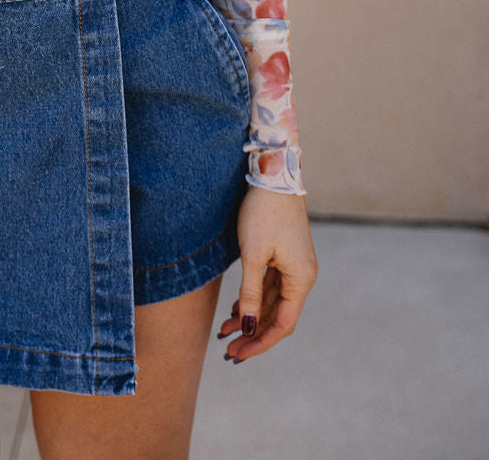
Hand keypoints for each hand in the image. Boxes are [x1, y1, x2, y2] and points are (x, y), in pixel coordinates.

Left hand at [217, 186, 317, 362]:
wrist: (273, 174)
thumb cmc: (263, 213)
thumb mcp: (252, 255)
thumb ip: (251, 293)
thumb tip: (249, 326)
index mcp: (301, 279)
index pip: (283, 324)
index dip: (260, 342)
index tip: (238, 354)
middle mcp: (302, 276)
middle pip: (278, 316)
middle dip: (253, 333)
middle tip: (228, 350)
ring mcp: (295, 266)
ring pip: (273, 302)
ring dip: (252, 317)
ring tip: (225, 331)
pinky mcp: (285, 256)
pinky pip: (271, 286)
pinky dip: (255, 299)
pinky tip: (237, 309)